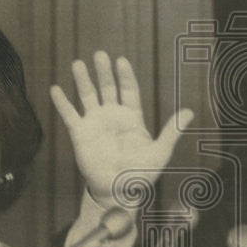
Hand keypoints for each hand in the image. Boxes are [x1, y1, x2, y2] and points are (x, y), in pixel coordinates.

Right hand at [51, 52, 193, 201]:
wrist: (117, 191)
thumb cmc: (140, 174)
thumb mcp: (159, 152)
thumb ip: (172, 131)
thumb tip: (190, 111)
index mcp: (132, 117)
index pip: (129, 90)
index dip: (125, 75)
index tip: (121, 61)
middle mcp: (112, 116)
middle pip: (107, 88)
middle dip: (104, 71)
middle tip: (100, 55)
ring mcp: (95, 123)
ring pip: (87, 96)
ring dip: (82, 80)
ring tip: (78, 63)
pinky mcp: (80, 134)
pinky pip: (69, 115)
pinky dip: (62, 102)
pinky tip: (56, 89)